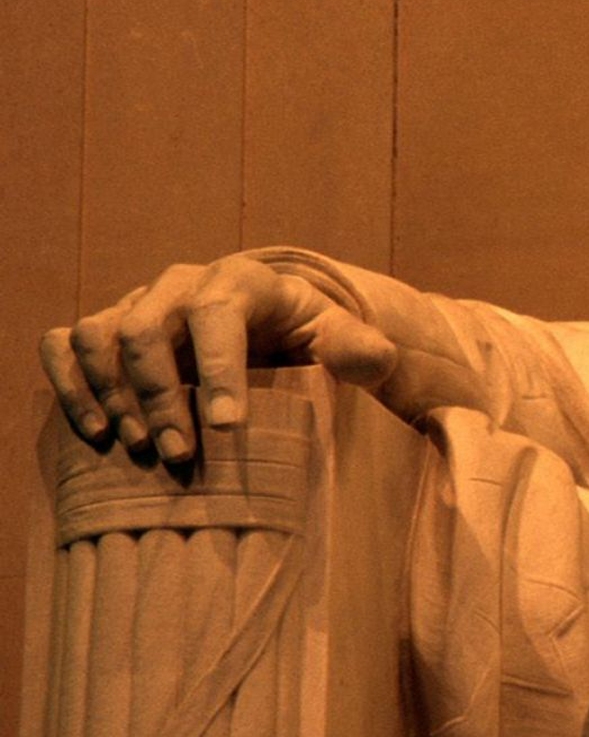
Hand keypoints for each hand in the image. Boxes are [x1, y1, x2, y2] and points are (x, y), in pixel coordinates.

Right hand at [40, 256, 397, 462]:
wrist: (271, 321)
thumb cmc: (307, 333)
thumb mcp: (341, 336)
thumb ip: (359, 347)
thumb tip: (375, 358)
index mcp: (242, 281)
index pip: (218, 314)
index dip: (217, 369)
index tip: (224, 426)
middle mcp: (181, 284)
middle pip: (146, 328)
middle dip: (158, 395)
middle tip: (179, 455)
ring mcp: (138, 303)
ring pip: (100, 335)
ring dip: (111, 394)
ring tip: (137, 447)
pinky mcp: (108, 327)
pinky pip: (65, 343)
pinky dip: (68, 382)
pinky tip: (95, 431)